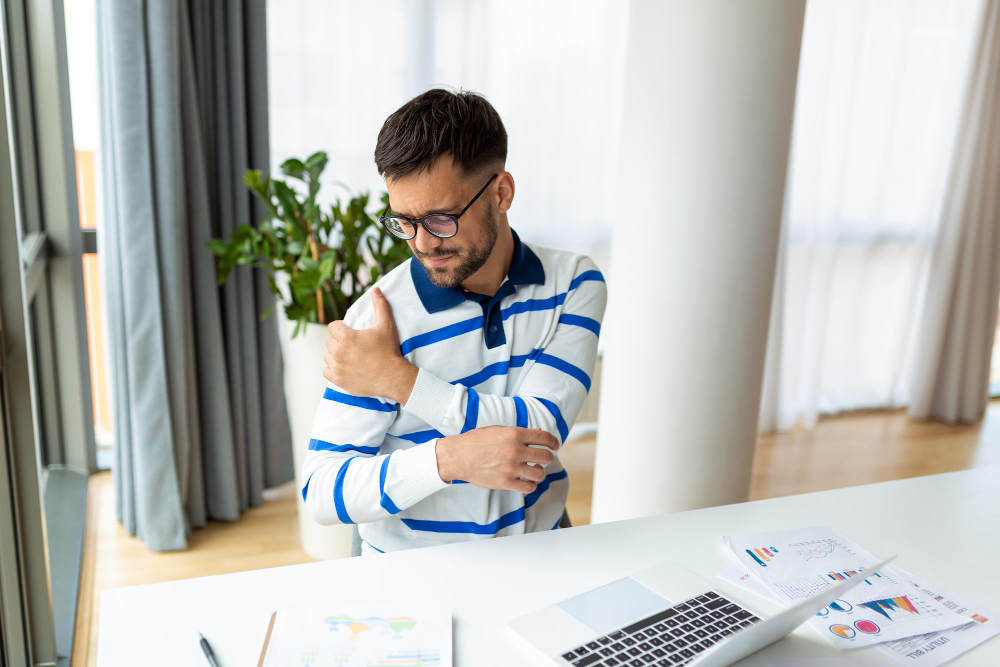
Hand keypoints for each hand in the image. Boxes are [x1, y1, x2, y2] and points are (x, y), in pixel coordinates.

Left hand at [323, 287, 416, 402]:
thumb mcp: (386, 326)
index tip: (350, 332)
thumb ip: (380, 306)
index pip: (332, 327)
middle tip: (352, 345)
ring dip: (335, 355)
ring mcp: (337, 367)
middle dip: (339, 341)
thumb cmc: (389, 351)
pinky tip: (344, 368)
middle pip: (329, 341)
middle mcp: (339, 351)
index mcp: (347, 337)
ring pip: (328, 356)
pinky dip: (333, 370)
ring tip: (348, 356)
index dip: (340, 328)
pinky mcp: (338, 380)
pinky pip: (326, 371)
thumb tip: (376, 290)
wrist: (393, 377)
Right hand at [435, 426, 558, 493]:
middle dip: (548, 457)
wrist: (458, 456)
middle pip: (546, 456)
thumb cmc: (476, 441)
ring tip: (534, 470)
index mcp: (514, 434)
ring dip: (540, 472)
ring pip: (540, 474)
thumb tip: (539, 431)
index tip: (555, 445)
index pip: (544, 437)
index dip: (553, 441)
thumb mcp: (498, 430)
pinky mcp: (505, 482)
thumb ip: (520, 432)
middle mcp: (515, 450)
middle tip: (544, 459)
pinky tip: (526, 480)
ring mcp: (511, 468)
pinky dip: (530, 484)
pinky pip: (528, 487)